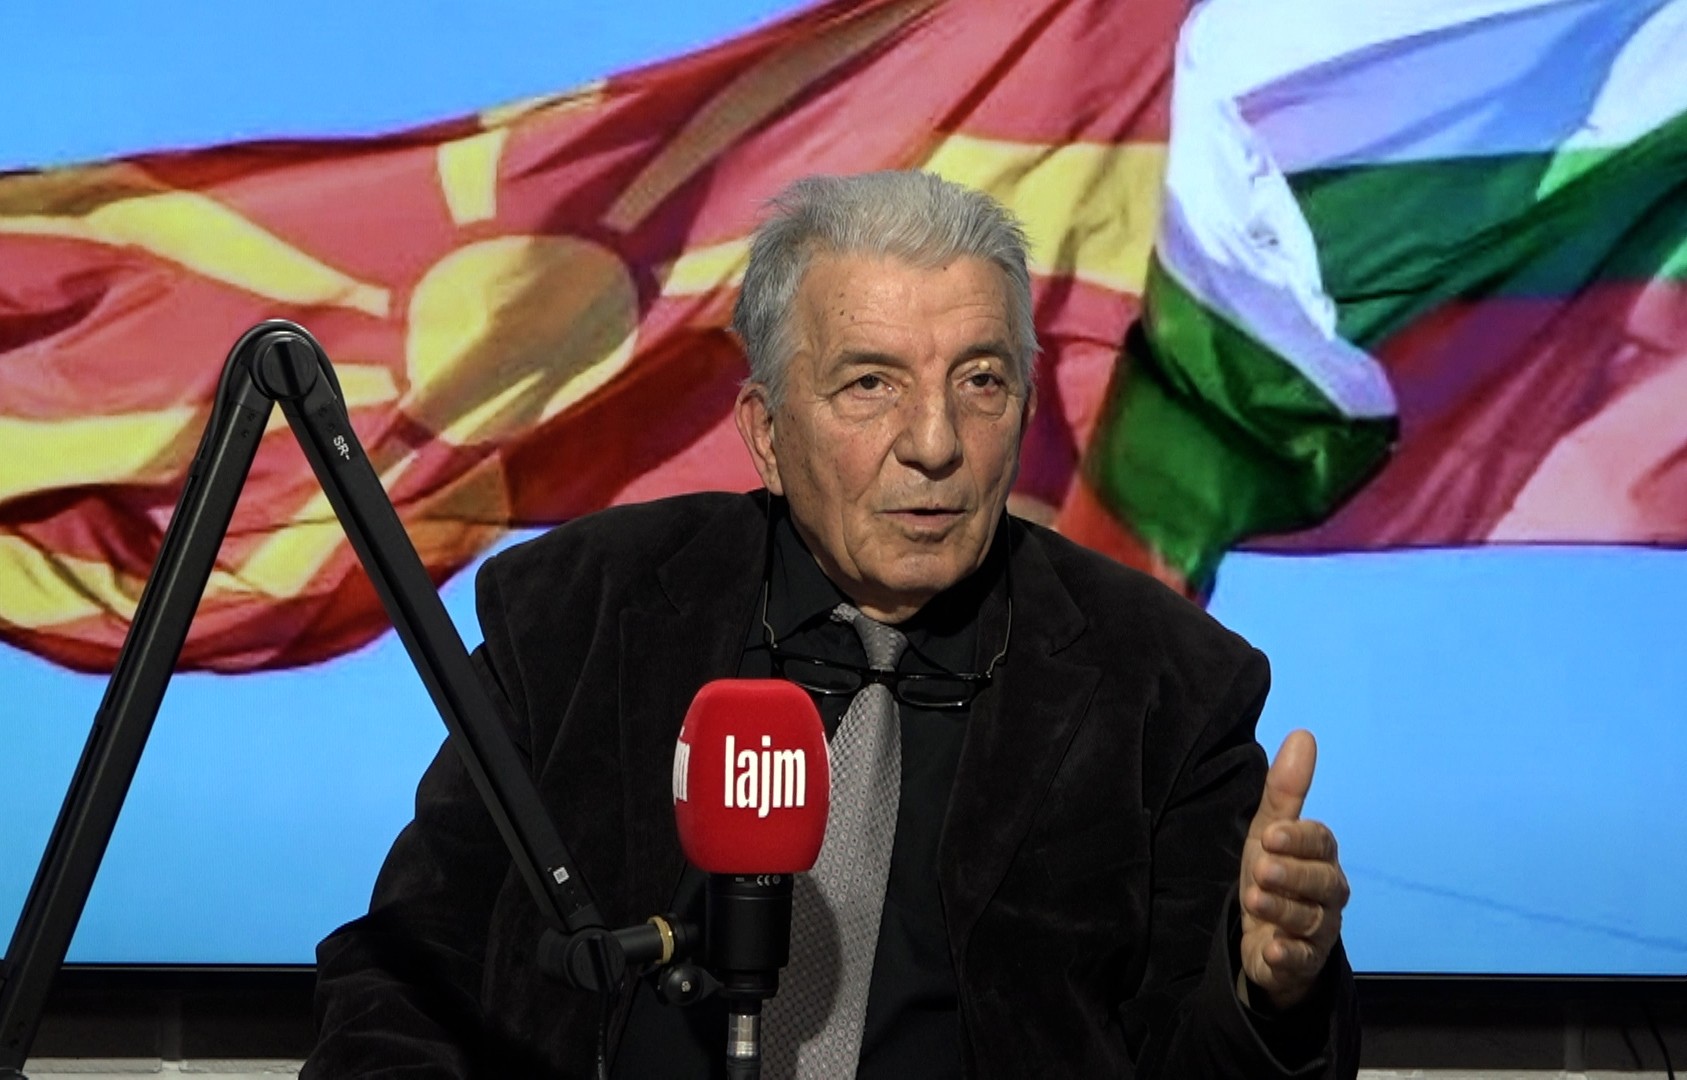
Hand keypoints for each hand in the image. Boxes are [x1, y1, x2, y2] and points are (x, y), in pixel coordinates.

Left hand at [1239, 730, 1349, 1010]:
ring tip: (1255, 899)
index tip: (1270, 835)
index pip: (1321, 843)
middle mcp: (1328, 893)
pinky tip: (1272, 948)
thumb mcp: (1269, 832)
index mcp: (1321, 857)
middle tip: (1261, 868)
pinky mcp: (1303, 962)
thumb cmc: (1273, 874)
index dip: (1298, 839)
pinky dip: (1287, 954)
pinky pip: (1301, 959)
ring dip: (1283, 909)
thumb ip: (1285, 790)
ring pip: (1309, 919)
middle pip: (1322, 882)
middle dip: (1292, 875)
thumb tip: (1303, 734)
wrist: (1265, 936)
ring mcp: (1319, 930)